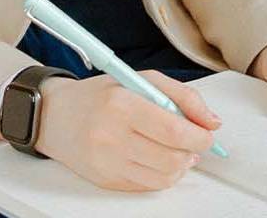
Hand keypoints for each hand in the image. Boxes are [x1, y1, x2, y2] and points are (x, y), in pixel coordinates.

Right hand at [33, 70, 222, 191]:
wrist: (54, 116)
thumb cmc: (99, 96)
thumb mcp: (139, 80)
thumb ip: (181, 96)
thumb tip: (212, 122)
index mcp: (121, 104)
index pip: (173, 129)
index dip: (199, 135)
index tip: (207, 134)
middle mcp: (111, 135)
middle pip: (172, 157)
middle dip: (192, 151)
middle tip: (193, 142)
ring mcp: (107, 162)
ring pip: (164, 176)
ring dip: (180, 165)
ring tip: (176, 150)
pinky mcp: (106, 181)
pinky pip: (148, 186)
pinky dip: (162, 175)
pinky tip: (157, 159)